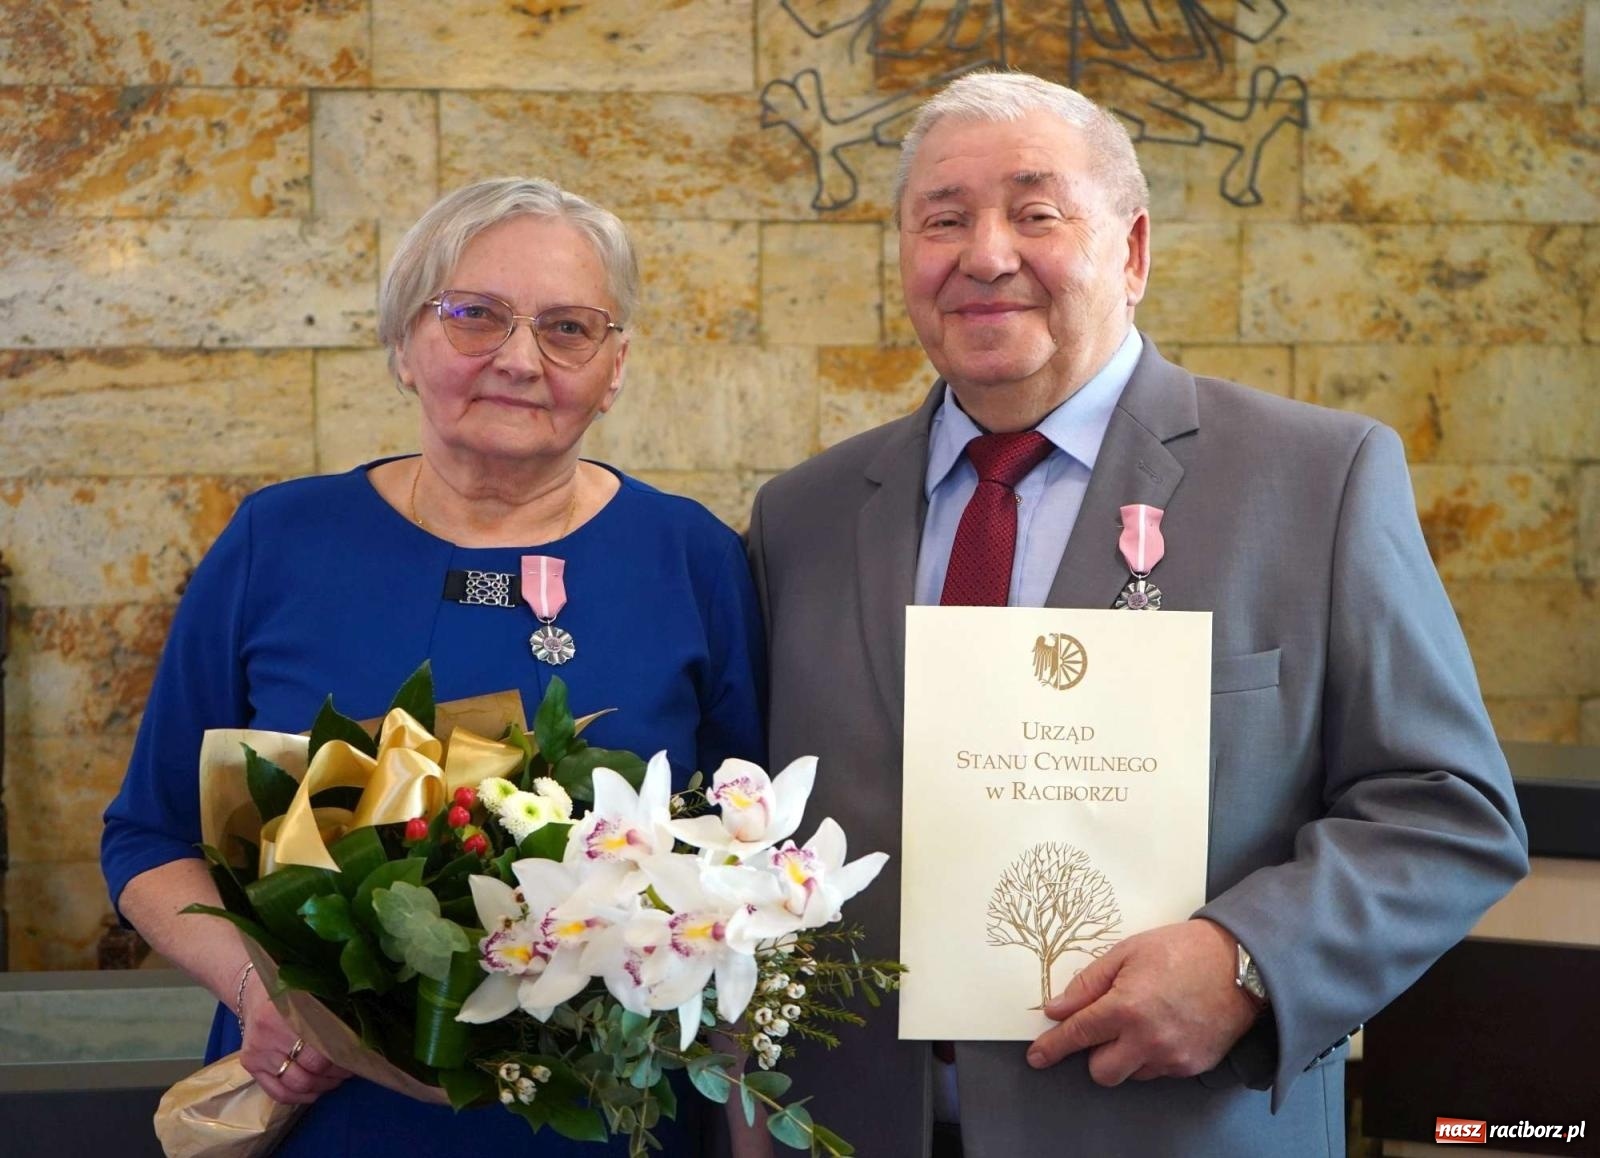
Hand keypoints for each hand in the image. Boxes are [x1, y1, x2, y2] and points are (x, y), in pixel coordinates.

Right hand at [238, 973, 351, 1104]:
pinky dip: (300, 1097)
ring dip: (319, 1087)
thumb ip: (330, 1015)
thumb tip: (358, 1038)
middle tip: (347, 1071)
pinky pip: (278, 1093)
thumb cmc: (291, 993)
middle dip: (333, 1076)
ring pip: (295, 1086)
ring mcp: (257, 1054)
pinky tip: (314, 1091)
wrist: (254, 993)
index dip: (341, 1059)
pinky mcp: (250, 1066)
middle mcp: (267, 1036)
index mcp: (285, 1014)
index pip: (320, 1051)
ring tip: (333, 1080)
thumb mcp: (310, 996)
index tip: (355, 1058)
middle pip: (308, 1072)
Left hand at [1025, 918, 1258, 1084]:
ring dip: (1126, 1056)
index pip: (1078, 1035)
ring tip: (1144, 1021)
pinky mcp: (1193, 1066)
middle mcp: (1148, 1040)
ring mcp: (1173, 1057)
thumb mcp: (1127, 953)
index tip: (1037, 1057)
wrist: (1241, 963)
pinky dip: (1153, 1056)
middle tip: (1106, 1029)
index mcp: (1126, 1007)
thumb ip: (1088, 984)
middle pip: (1101, 1072)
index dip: (1053, 1047)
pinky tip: (1165, 1028)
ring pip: (1131, 1074)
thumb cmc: (1181, 950)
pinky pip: (1159, 1071)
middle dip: (1095, 1055)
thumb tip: (1056, 1009)